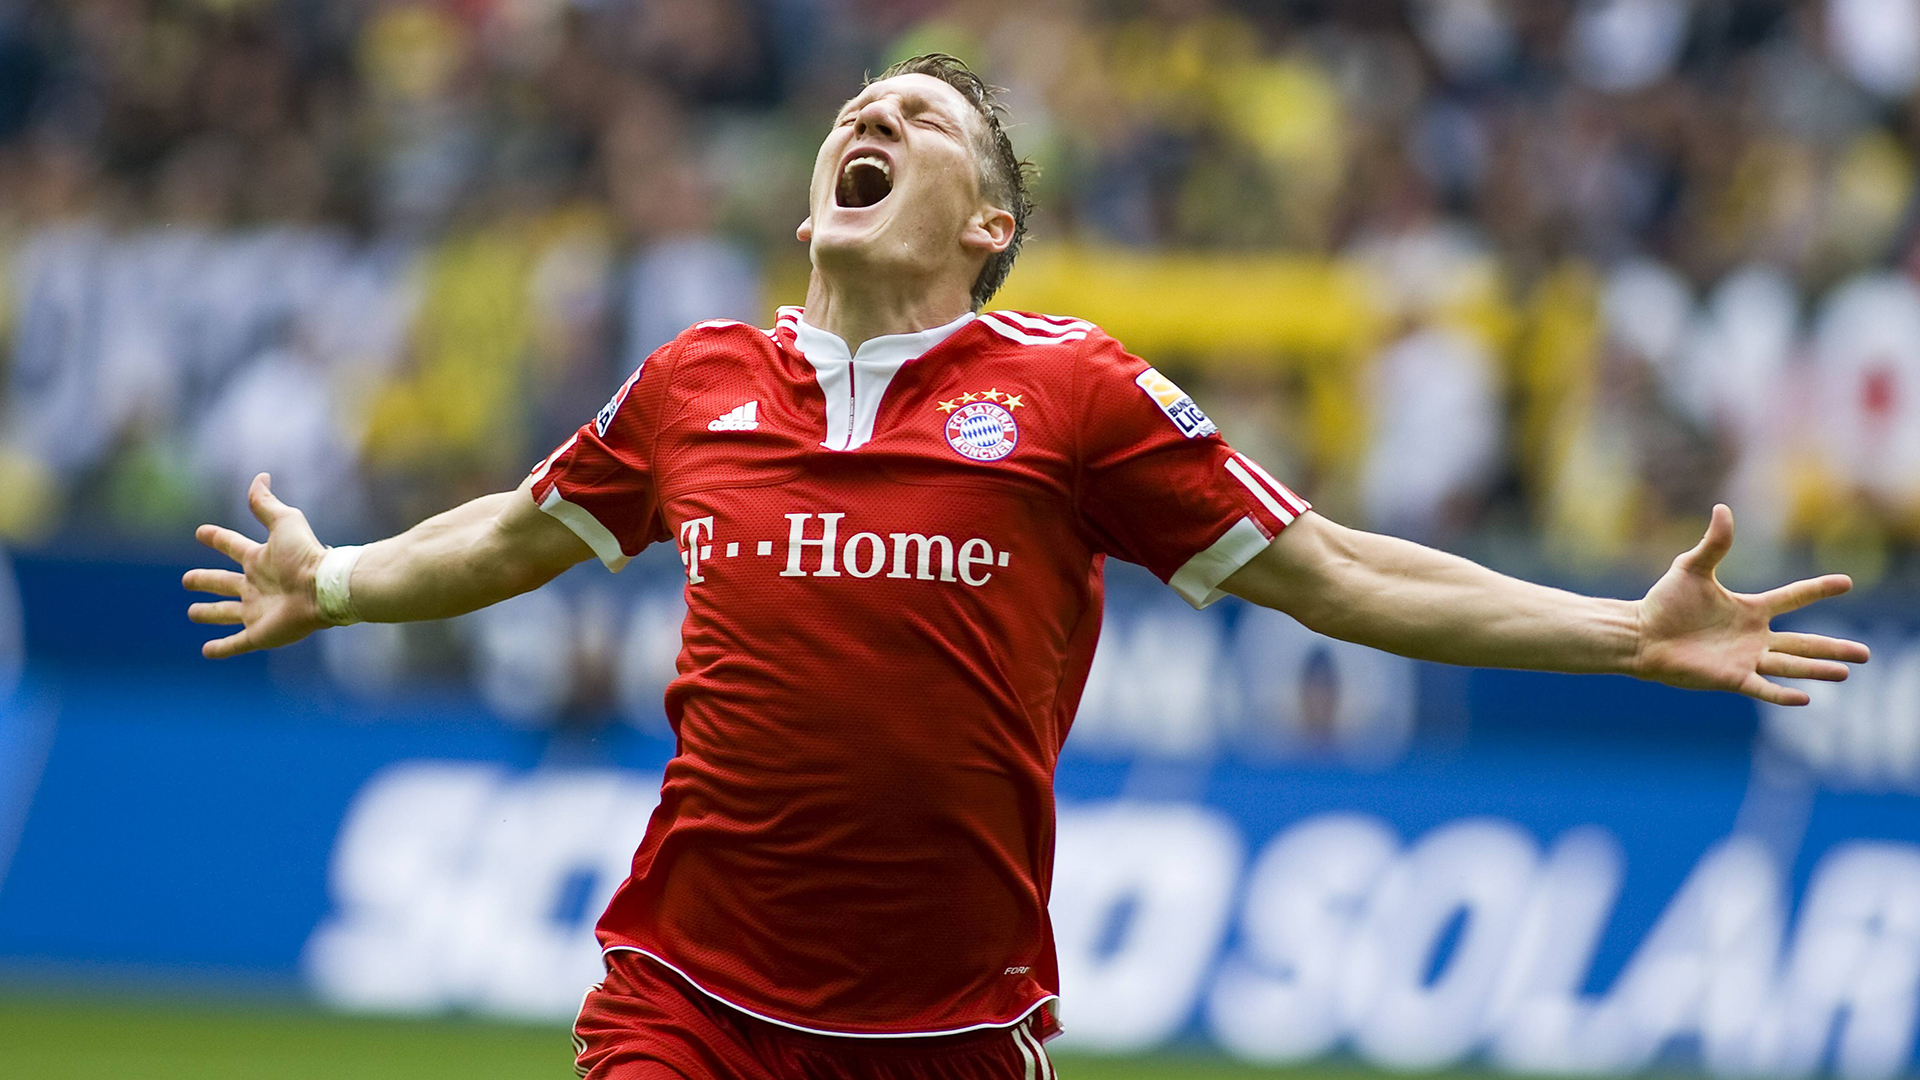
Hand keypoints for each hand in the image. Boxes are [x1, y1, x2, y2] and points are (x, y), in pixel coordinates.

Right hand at [183, 473, 329, 659]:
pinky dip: (221, 648)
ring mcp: (257, 611)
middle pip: (224, 583)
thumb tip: (260, 476)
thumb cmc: (305, 555)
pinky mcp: (260, 634)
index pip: (232, 546)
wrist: (324, 588)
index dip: (217, 538)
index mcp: (260, 560)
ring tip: (193, 613)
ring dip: (210, 614)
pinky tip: (206, 651)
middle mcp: (257, 585)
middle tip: (187, 580)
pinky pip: (236, 643)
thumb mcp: (283, 522)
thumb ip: (266, 503)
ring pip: (226, 613)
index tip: (201, 532)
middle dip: (205, 581)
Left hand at [1634, 504, 1869, 704]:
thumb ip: (1714, 543)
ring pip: (1790, 665)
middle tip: (1865, 653)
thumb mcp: (1691, 568)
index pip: (1792, 598)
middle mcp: (1754, 636)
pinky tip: (1806, 699)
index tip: (1846, 582)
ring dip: (1818, 668)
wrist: (1640, 634)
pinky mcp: (1730, 678)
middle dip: (1833, 647)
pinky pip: (1761, 688)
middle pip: (1803, 642)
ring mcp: (1744, 659)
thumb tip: (1722, 508)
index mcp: (1750, 610)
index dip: (1817, 589)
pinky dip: (1782, 694)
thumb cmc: (1664, 602)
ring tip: (1847, 671)